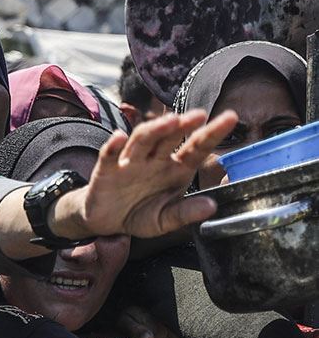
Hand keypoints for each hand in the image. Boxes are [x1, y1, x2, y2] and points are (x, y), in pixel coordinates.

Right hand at [59, 109, 237, 240]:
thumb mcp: (165, 220)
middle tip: (197, 115)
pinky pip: (110, 155)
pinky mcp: (107, 168)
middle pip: (170, 137)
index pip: (197, 148)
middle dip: (183, 124)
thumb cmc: (140, 215)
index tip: (231, 118)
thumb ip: (185, 213)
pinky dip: (113, 146)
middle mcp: (155, 159)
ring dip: (155, 129)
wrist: (107, 222)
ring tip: (170, 122)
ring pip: (143, 140)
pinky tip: (119, 137)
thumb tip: (211, 206)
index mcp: (176, 169)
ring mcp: (131, 161)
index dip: (213, 133)